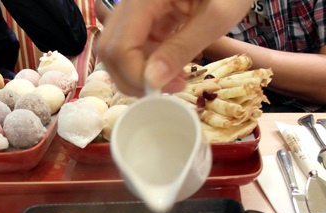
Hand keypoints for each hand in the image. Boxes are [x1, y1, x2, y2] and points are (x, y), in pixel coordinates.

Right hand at [97, 0, 252, 95]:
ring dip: (140, 73)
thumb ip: (181, 48)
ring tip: (174, 80)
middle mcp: (132, 1)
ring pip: (119, 50)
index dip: (135, 76)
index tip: (162, 91)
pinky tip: (173, 67)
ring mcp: (136, 9)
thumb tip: (152, 82)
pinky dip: (149, 62)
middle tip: (164, 91)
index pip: (119, 46)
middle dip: (132, 79)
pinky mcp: (146, 16)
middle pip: (110, 50)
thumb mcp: (215, 17)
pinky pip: (134, 44)